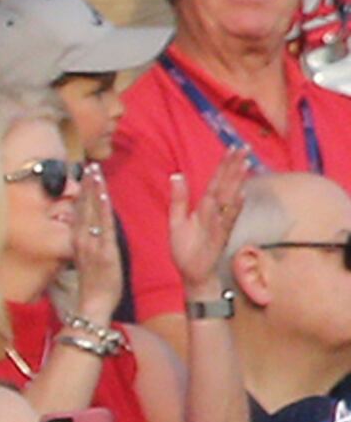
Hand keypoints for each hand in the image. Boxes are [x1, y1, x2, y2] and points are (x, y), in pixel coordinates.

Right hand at [67, 165, 124, 322]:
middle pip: (83, 207)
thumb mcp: (89, 260)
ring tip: (95, 172)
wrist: (93, 305)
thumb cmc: (95, 285)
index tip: (86, 175)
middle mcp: (82, 239)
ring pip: (91, 211)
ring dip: (93, 190)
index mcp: (79, 241)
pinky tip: (102, 194)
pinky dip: (101, 208)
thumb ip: (89, 243)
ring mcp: (91, 244)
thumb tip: (91, 231)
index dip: (83, 192)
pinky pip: (102, 225)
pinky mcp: (103, 250)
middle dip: (86, 185)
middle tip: (90, 165)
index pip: (80, 211)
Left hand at [172, 145, 252, 299]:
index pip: (216, 182)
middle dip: (234, 167)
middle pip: (226, 186)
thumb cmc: (186, 248)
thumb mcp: (177, 221)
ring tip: (244, 165)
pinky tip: (240, 196)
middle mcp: (216, 213)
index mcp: (205, 207)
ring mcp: (219, 224)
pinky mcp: (219, 238)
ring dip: (237, 182)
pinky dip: (234, 209)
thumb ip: (178, 199)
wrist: (191, 273)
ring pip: (229, 200)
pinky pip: (227, 222)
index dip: (224, 165)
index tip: (233, 147)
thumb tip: (176, 175)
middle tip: (244, 148)